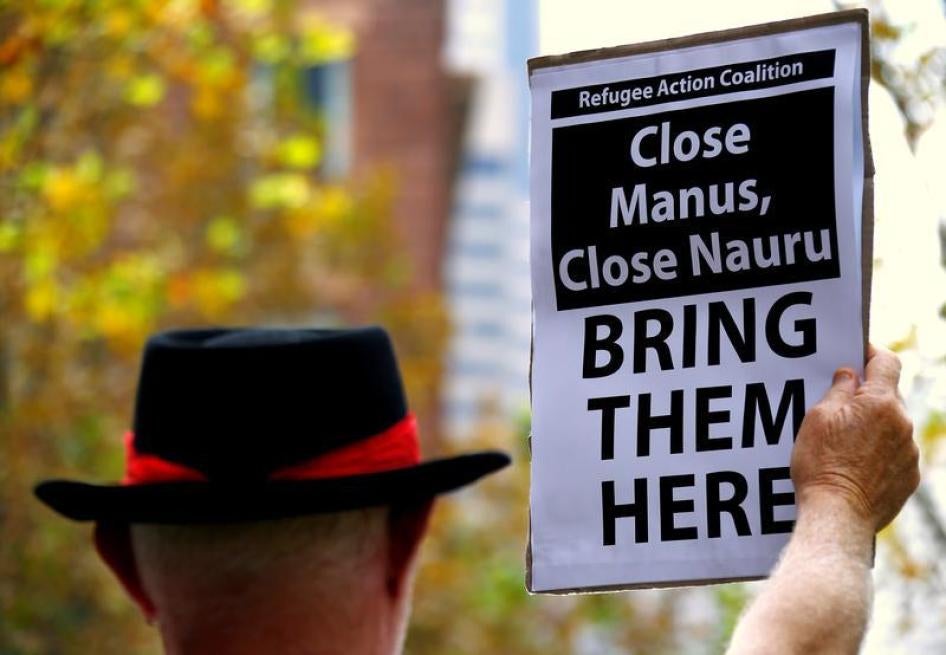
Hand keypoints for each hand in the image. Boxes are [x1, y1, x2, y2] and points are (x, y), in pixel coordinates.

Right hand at [791, 344, 918, 530]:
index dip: (872, 354)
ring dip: (874, 427)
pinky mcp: (909, 478)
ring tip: (845, 443)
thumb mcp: (818, 418)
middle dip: (868, 397)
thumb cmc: (821, 464)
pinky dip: (880, 453)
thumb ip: (838, 391)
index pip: (886, 362)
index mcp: (880, 403)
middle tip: (840, 406)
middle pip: (890, 396)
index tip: (858, 354)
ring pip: (893, 426)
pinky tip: (856, 465)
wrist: (837, 514)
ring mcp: (909, 452)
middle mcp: (903, 424)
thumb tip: (849, 375)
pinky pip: (896, 454)